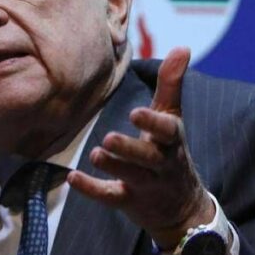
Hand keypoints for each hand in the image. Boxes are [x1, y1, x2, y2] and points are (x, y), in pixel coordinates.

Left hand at [68, 47, 213, 248]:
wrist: (182, 207)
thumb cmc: (169, 151)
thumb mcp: (173, 118)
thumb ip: (172, 84)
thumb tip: (183, 46)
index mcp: (171, 141)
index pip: (168, 131)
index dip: (153, 122)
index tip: (135, 112)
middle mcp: (162, 164)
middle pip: (148, 157)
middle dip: (130, 149)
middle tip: (108, 138)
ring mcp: (147, 186)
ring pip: (132, 177)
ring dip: (113, 166)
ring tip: (94, 154)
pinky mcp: (129, 202)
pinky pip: (110, 197)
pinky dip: (91, 189)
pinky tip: (72, 177)